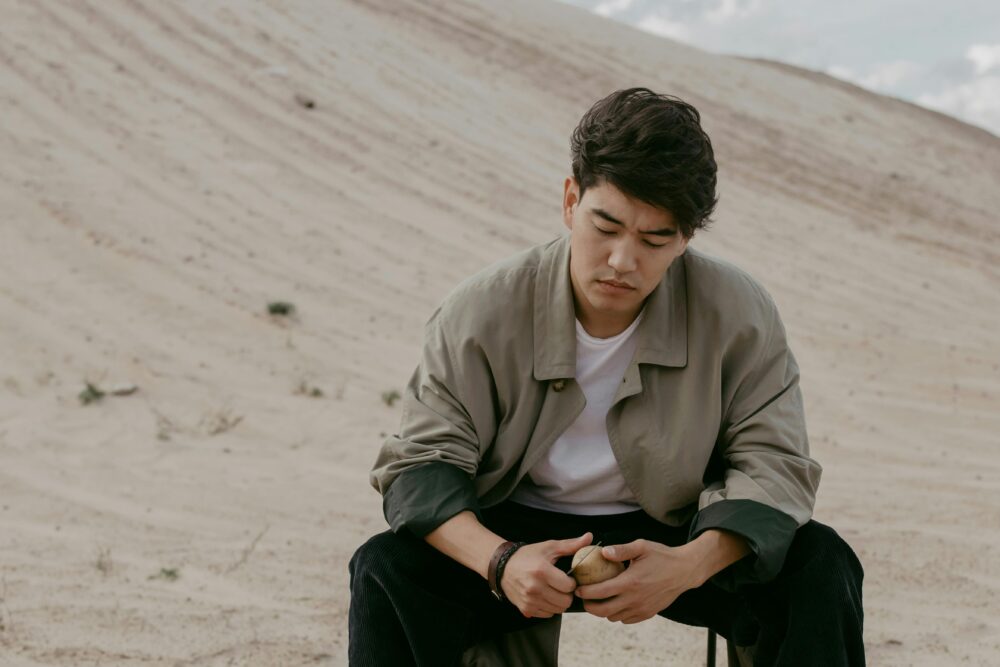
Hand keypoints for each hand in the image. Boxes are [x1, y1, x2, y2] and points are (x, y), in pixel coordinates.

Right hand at [500, 533, 592, 618]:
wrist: (503, 567)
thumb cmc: (528, 555)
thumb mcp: (549, 547)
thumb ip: (571, 545)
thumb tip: (589, 537)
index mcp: (542, 571)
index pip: (569, 586)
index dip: (572, 582)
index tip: (568, 578)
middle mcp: (534, 587)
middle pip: (565, 601)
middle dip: (567, 594)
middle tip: (562, 586)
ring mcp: (530, 600)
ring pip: (558, 610)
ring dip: (559, 601)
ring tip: (554, 590)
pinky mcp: (526, 609)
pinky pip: (547, 614)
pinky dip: (549, 607)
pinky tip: (545, 596)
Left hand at [574, 539, 700, 623]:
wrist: (684, 571)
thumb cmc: (662, 556)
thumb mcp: (642, 547)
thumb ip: (621, 550)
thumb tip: (602, 552)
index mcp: (631, 582)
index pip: (601, 592)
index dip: (585, 592)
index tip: (577, 589)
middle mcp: (635, 599)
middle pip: (603, 611)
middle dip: (589, 606)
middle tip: (583, 598)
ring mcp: (642, 608)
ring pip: (614, 617)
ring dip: (603, 610)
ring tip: (599, 598)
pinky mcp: (648, 613)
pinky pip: (626, 619)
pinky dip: (617, 614)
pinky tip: (616, 602)